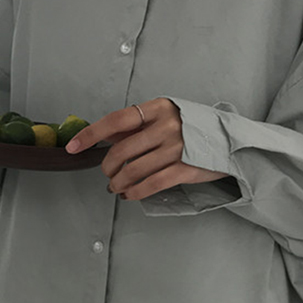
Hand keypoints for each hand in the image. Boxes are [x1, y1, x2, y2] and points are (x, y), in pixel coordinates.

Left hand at [65, 97, 229, 199]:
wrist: (230, 141)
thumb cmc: (194, 128)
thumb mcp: (167, 117)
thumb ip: (139, 125)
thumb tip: (106, 136)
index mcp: (159, 108)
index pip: (116, 120)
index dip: (91, 134)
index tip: (72, 147)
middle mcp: (167, 126)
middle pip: (122, 150)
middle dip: (108, 167)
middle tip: (107, 174)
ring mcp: (177, 148)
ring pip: (133, 170)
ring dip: (118, 183)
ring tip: (116, 187)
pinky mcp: (185, 169)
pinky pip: (150, 184)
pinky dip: (135, 192)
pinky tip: (129, 195)